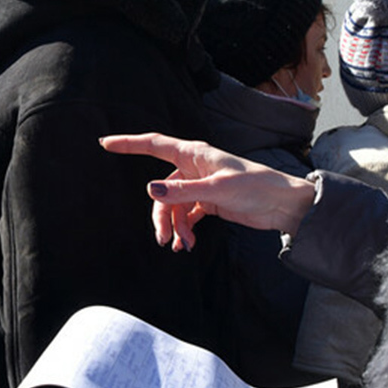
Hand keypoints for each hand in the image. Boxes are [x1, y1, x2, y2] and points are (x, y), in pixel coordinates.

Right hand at [99, 133, 315, 250]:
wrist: (282, 205)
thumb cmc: (255, 187)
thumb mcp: (217, 189)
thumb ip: (183, 191)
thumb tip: (151, 189)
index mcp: (194, 154)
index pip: (154, 143)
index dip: (129, 143)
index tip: (105, 143)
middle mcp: (193, 167)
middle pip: (162, 188)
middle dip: (160, 214)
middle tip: (162, 239)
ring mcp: (199, 185)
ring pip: (172, 205)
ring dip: (174, 226)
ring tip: (181, 245)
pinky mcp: (207, 202)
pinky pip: (186, 215)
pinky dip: (184, 229)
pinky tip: (186, 244)